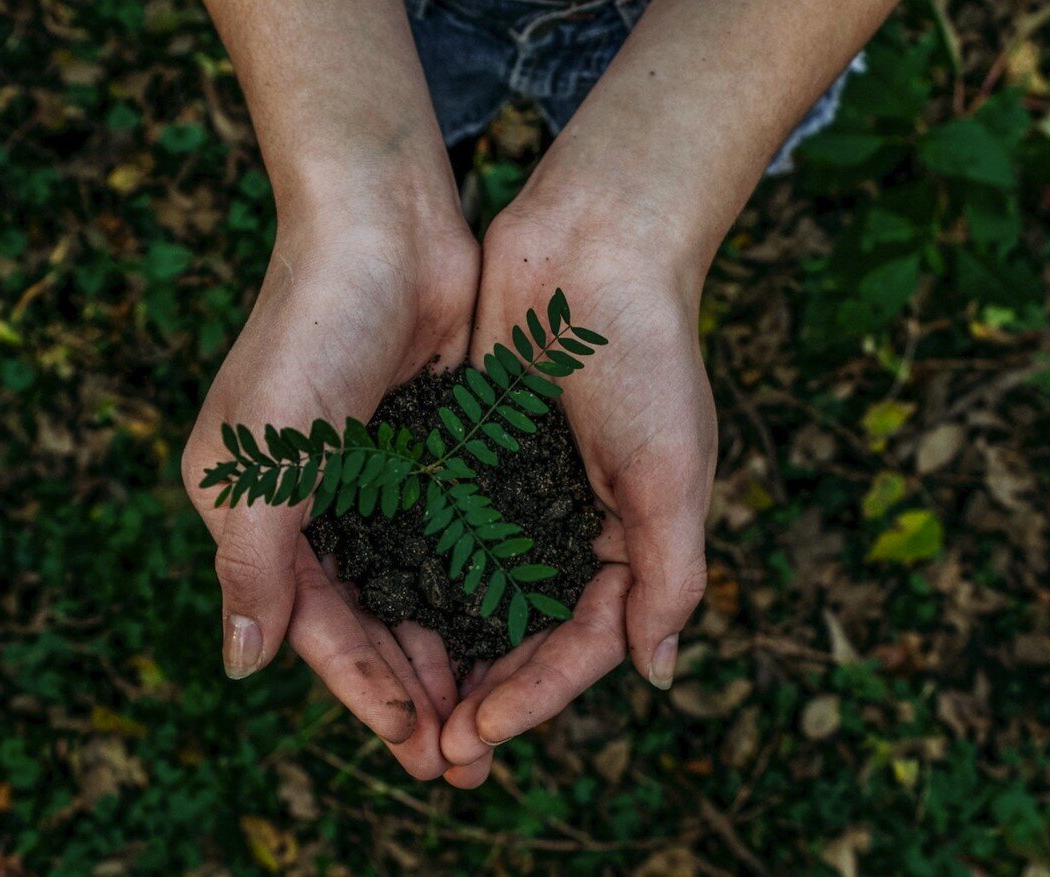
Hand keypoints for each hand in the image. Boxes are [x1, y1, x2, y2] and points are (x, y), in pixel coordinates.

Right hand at [181, 192, 477, 779]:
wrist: (383, 224)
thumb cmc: (310, 332)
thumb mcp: (264, 457)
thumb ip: (252, 564)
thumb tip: (241, 665)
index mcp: (256, 511)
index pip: (313, 625)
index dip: (363, 689)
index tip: (415, 744)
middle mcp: (312, 504)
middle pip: (366, 620)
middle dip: (411, 689)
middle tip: (463, 758)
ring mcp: (374, 479)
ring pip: (413, 590)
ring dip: (447, 651)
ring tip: (491, 715)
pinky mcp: (428, 452)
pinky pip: (452, 539)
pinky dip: (474, 588)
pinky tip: (511, 630)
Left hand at [438, 198, 716, 785]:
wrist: (594, 245)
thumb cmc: (647, 356)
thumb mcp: (672, 473)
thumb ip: (669, 575)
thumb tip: (657, 675)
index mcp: (629, 541)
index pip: (582, 644)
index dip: (536, 696)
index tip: (481, 732)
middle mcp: (570, 527)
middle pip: (523, 634)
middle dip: (484, 693)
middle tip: (434, 749)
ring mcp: (516, 493)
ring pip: (474, 594)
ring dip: (444, 651)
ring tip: (401, 704)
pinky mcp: (469, 455)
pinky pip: (440, 531)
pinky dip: (416, 576)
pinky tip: (377, 613)